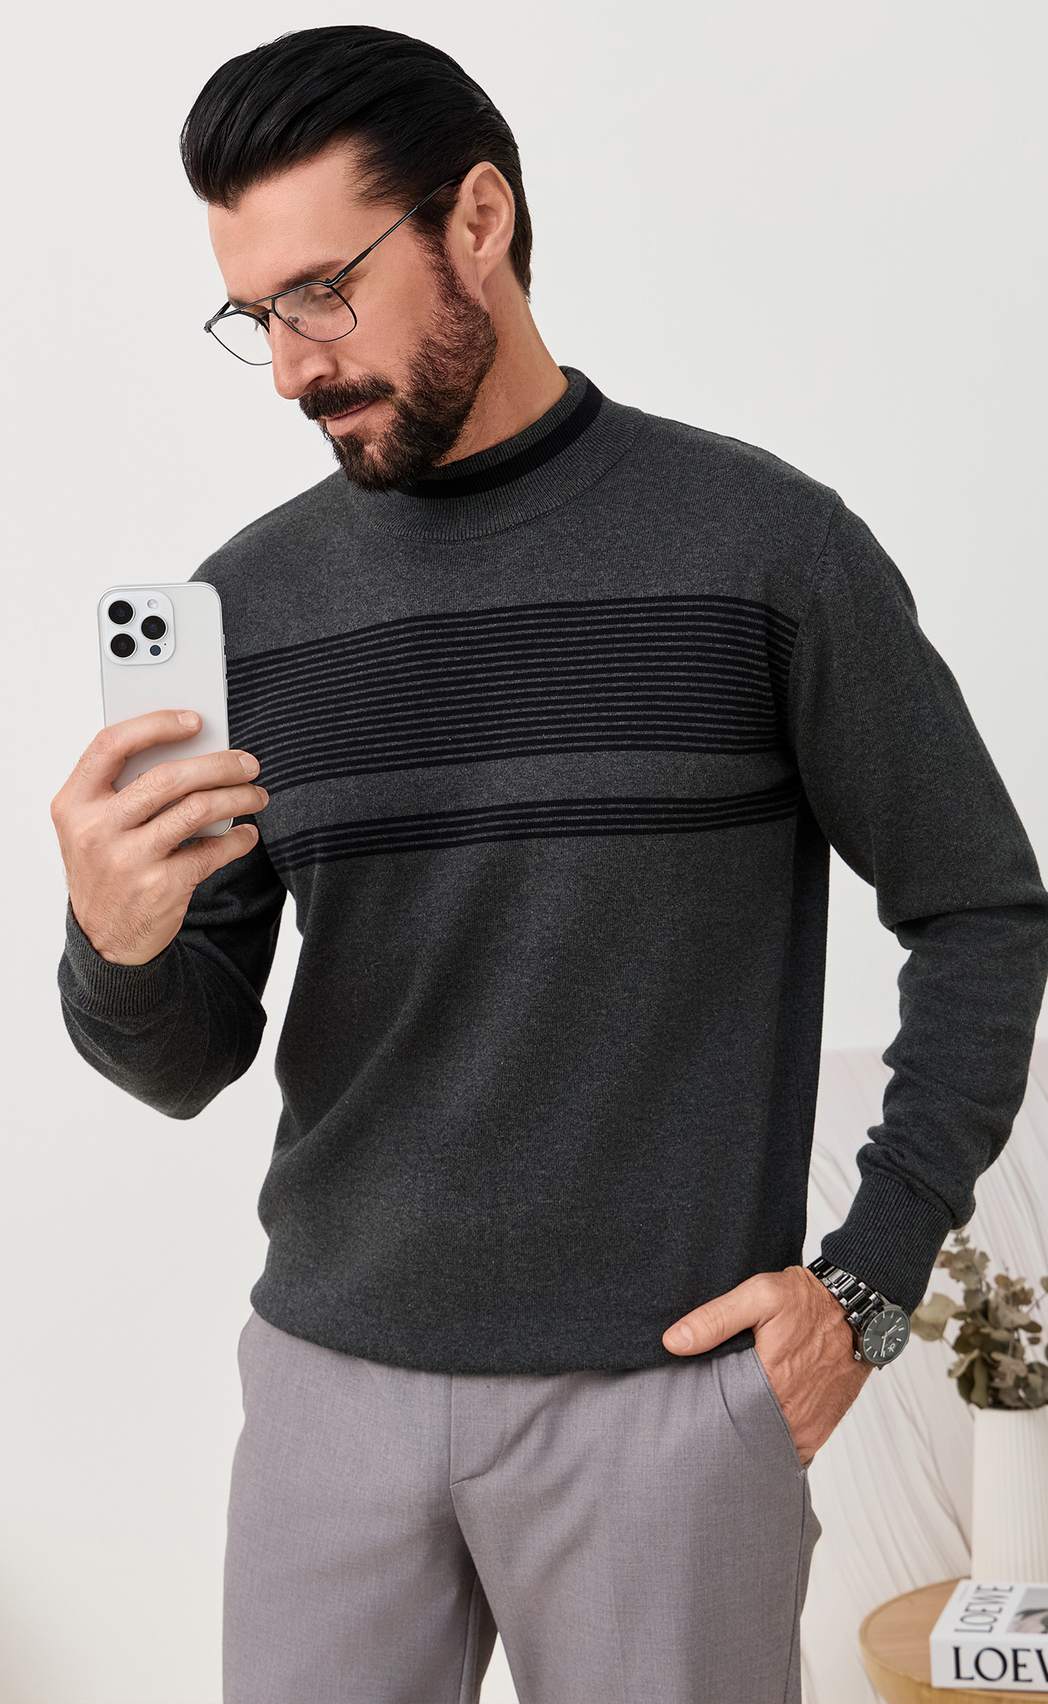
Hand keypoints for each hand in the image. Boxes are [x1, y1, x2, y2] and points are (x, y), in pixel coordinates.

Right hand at [51, 708, 270, 965]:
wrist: (105, 940)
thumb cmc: (108, 867)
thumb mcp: (96, 827)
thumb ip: (126, 790)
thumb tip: (194, 750)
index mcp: (73, 803)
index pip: (111, 744)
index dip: (156, 724)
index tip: (196, 719)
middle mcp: (95, 829)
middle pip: (168, 777)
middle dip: (220, 764)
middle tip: (249, 763)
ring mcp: (126, 860)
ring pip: (197, 810)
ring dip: (237, 797)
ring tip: (257, 794)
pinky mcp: (159, 887)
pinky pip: (211, 850)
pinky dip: (238, 839)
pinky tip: (247, 834)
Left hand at [661, 1264, 874, 1466]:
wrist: (859, 1308)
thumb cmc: (809, 1302)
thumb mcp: (759, 1296)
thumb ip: (715, 1319)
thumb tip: (673, 1342)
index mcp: (772, 1383)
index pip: (725, 1421)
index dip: (705, 1422)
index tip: (689, 1419)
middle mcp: (792, 1413)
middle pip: (747, 1441)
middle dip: (726, 1436)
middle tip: (704, 1429)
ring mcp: (809, 1426)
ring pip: (769, 1449)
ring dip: (751, 1442)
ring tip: (730, 1430)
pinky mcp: (821, 1428)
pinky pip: (792, 1450)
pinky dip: (774, 1443)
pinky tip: (757, 1430)